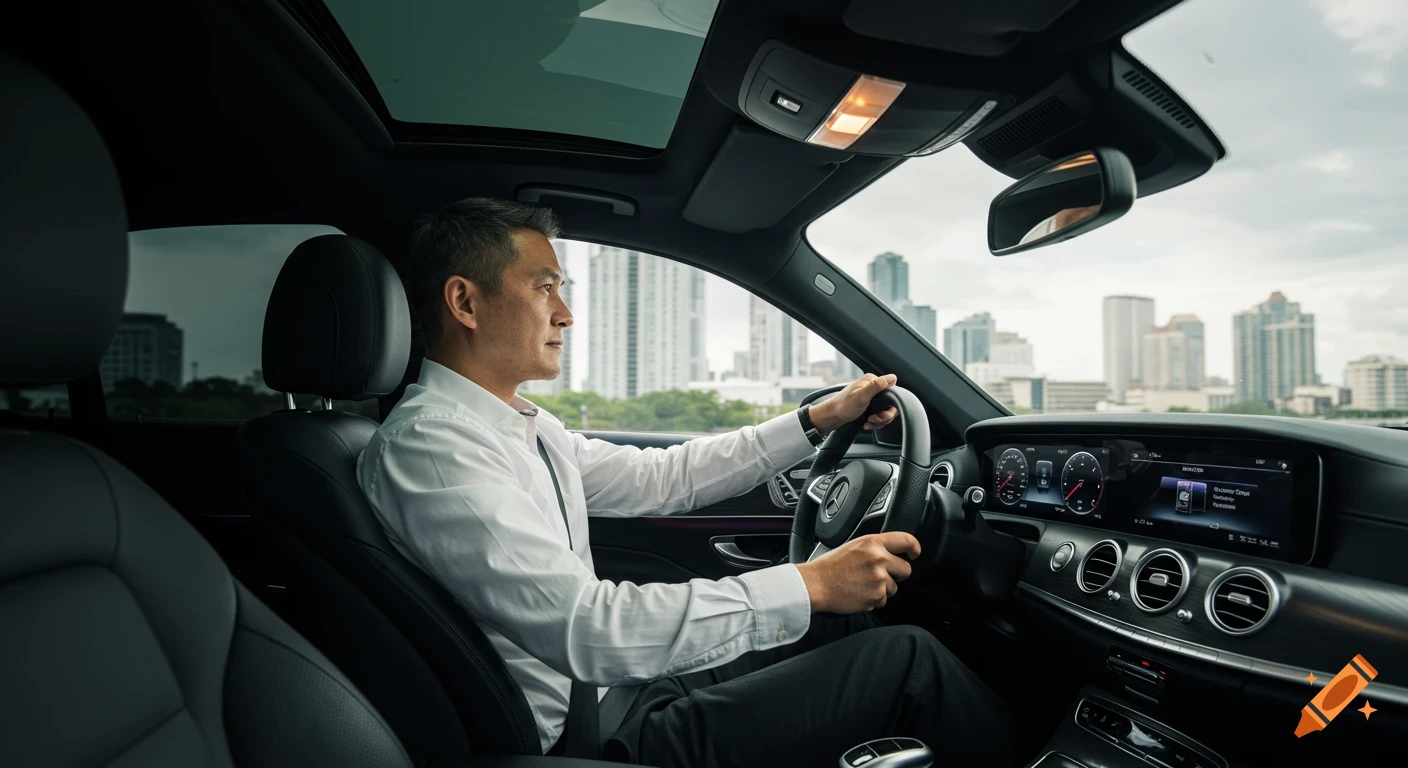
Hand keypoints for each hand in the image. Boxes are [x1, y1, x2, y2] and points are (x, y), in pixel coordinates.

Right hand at [794, 532, 921, 613]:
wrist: (816, 584)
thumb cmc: (830, 566)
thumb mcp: (853, 546)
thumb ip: (875, 548)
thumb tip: (892, 553)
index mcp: (873, 543)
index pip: (906, 540)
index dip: (914, 548)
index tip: (914, 553)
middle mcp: (879, 559)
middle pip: (906, 569)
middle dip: (896, 574)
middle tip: (880, 574)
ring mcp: (879, 579)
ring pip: (894, 588)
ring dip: (883, 589)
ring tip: (862, 584)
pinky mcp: (876, 596)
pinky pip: (883, 600)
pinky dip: (873, 600)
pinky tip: (859, 593)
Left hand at [809, 373, 898, 433]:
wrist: (832, 417)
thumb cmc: (843, 406)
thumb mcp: (861, 396)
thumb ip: (876, 386)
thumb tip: (893, 377)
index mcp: (872, 381)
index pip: (893, 392)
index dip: (890, 405)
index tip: (881, 412)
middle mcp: (872, 387)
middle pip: (890, 404)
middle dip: (883, 416)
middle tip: (873, 419)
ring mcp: (871, 397)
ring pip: (885, 412)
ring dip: (879, 420)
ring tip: (869, 422)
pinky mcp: (869, 406)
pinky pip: (879, 416)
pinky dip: (875, 422)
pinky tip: (867, 424)